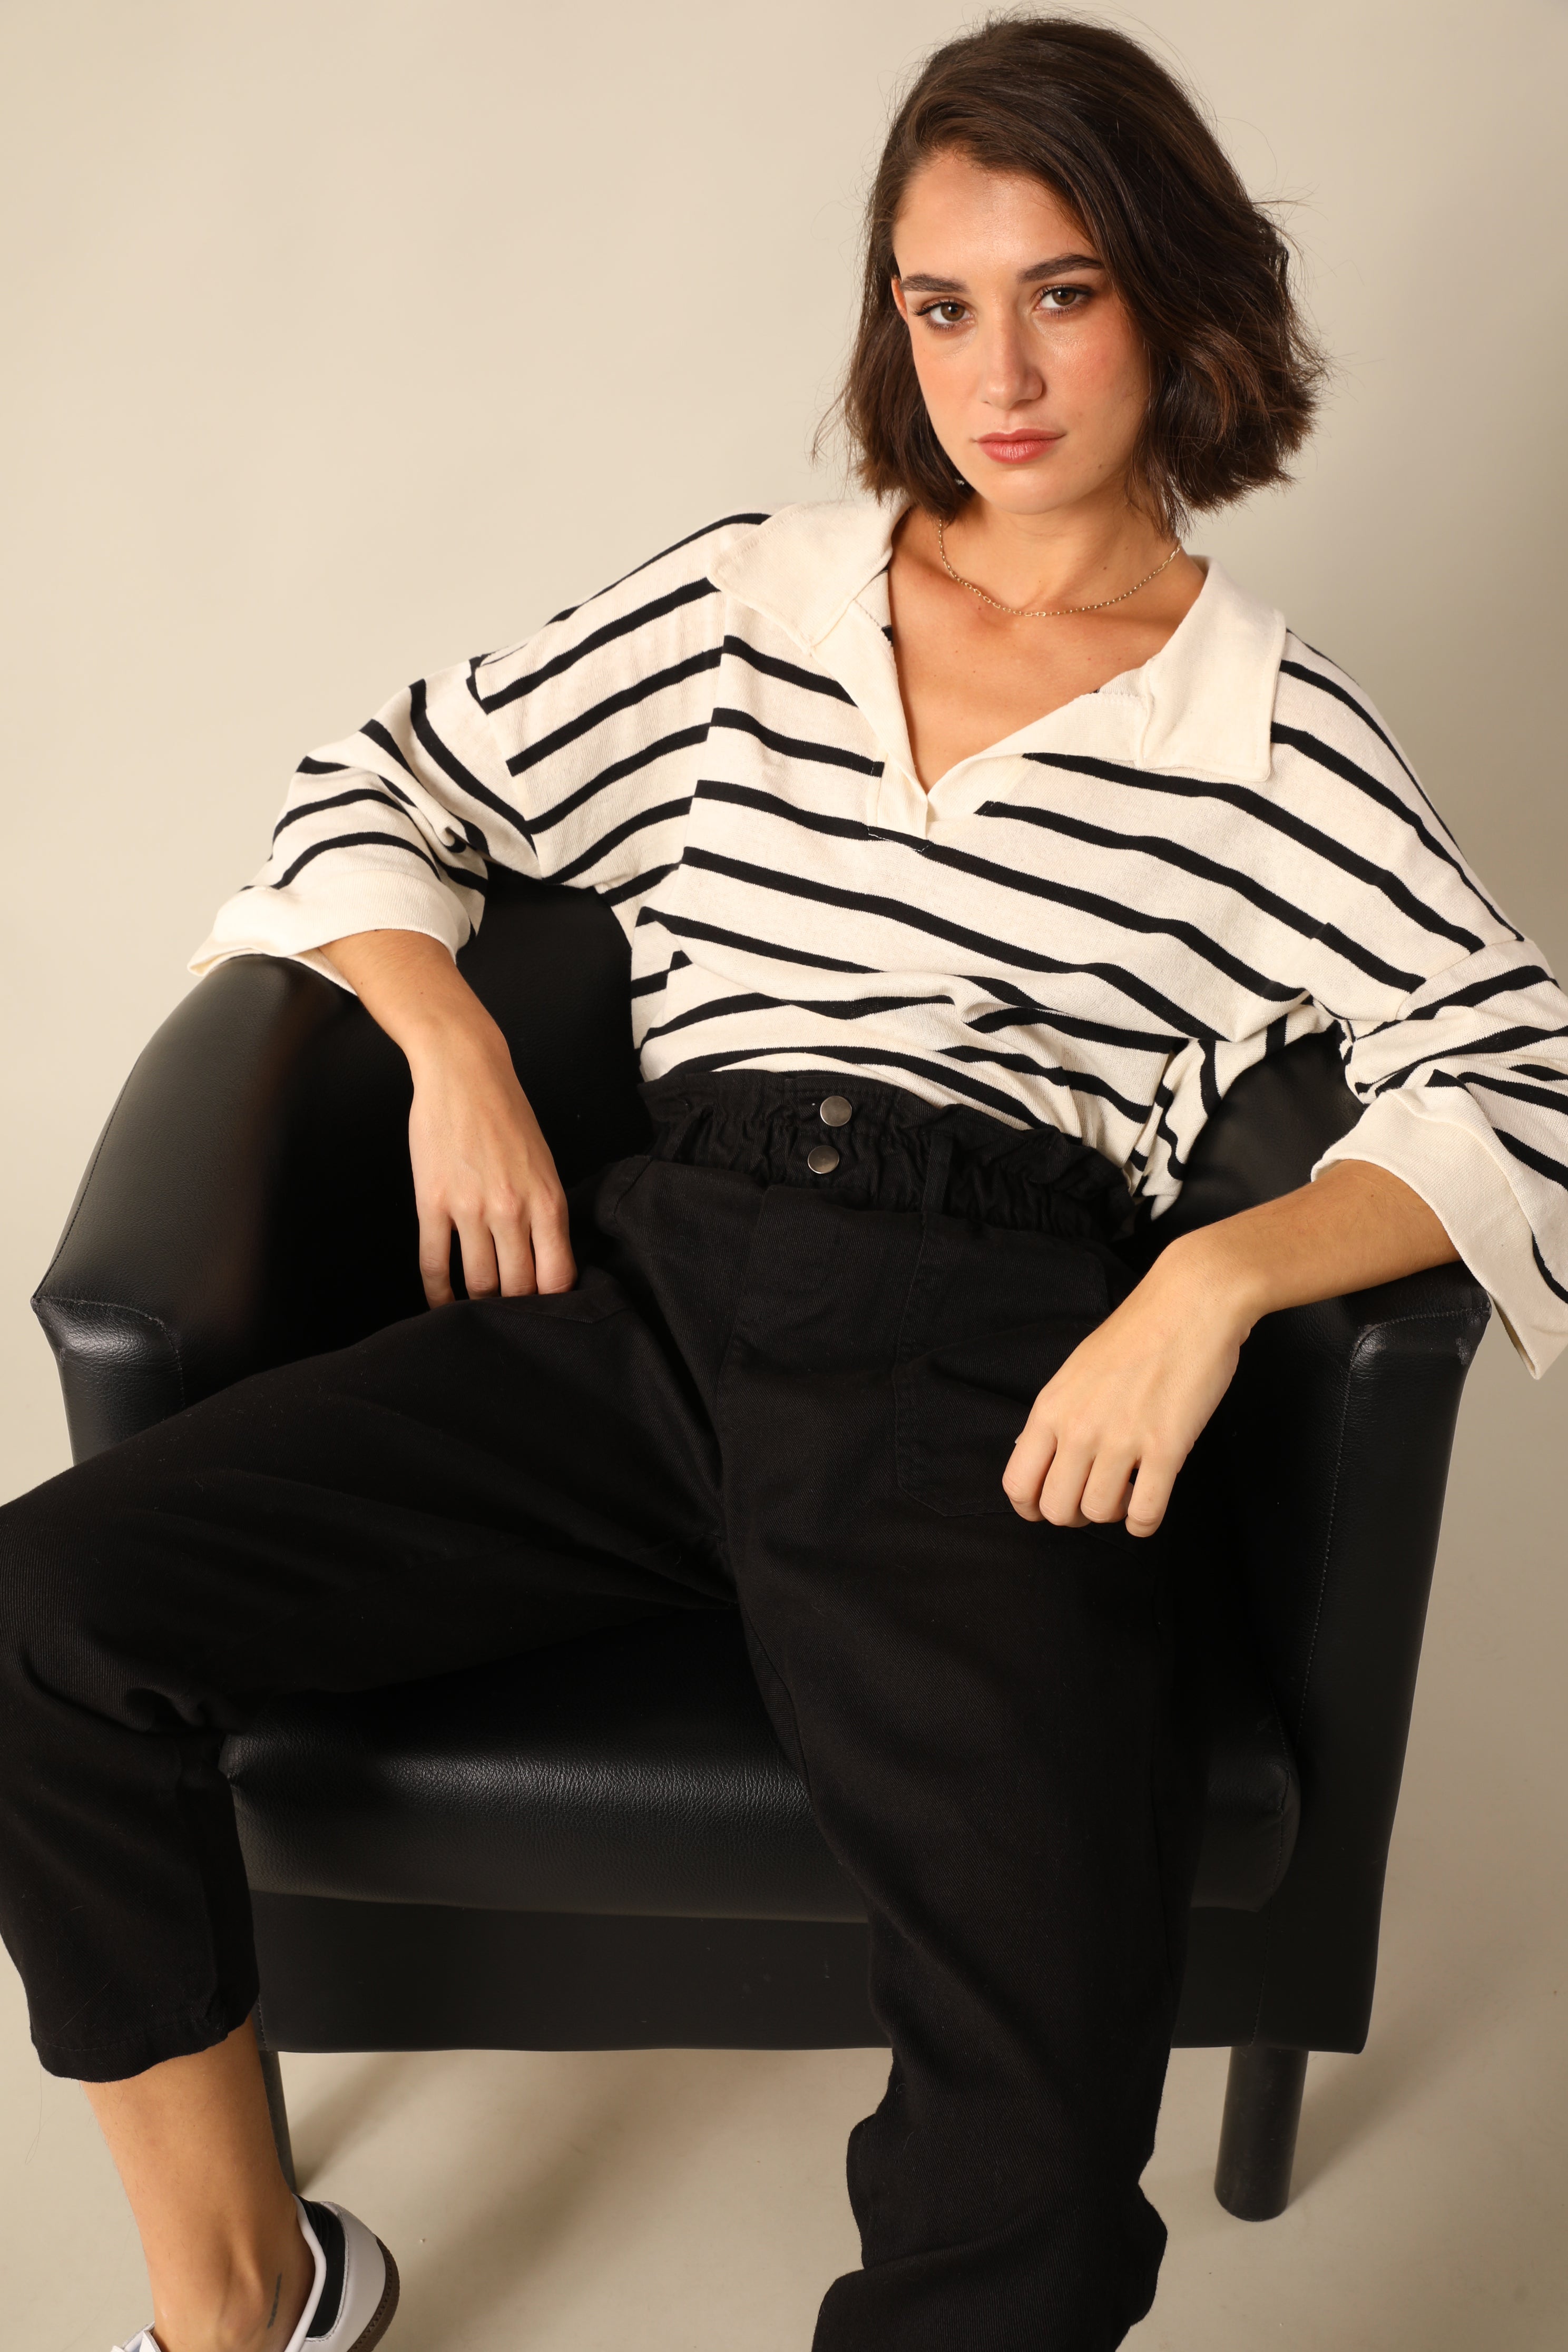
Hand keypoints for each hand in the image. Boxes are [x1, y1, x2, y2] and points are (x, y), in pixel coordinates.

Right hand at [406, 1025, 575, 1305]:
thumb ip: (546, 1216)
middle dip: (515, 1309)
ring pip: (478, 1283)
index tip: (545, 1312)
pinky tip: (442, 1305)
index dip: (552, 1304)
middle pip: (517, 1288)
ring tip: (479, 1312)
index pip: (558, 1277)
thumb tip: (546, 1265)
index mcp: (547, 1201)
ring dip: (478, 1306)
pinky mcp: (432, 1203)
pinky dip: (438, 1293)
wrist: (464, 1074)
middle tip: (510, 1318)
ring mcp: (470, 1208)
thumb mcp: (545, 1166)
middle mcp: (512, 1209)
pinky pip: (434, 1264)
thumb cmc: (508, 1117)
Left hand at [1002, 1238, 1248, 1537]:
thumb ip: (1058, 1416)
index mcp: (1051, 1408)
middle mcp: (1079, 1428)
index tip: (1049, 1505)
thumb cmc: (1137, 1333)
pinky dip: (1144, 1522)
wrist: (1190, 1303)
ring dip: (1113, 1513)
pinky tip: (1149, 1506)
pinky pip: (1146, 1514)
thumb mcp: (1076, 1371)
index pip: (1018, 1484)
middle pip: (1056, 1509)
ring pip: (1099, 1514)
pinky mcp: (1166, 1448)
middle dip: (1074, 1515)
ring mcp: (1122, 1439)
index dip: (1031, 1507)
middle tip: (1094, 1498)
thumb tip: (1041, 1458)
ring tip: (1127, 1491)